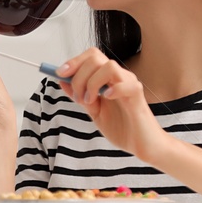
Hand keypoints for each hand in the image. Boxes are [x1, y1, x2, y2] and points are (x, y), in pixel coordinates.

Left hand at [56, 48, 168, 163]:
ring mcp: (129, 84)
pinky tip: (106, 99)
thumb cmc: (122, 128)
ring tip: (91, 102)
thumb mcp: (94, 112)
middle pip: (95, 57)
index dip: (73, 61)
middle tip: (78, 97)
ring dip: (92, 83)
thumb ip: (80, 96)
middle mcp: (119, 77)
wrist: (142, 145)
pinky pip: (127, 84)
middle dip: (78, 75)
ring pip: (109, 66)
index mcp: (108, 79)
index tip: (59, 73)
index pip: (91, 56)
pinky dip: (113, 89)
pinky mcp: (137, 96)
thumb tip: (62, 80)